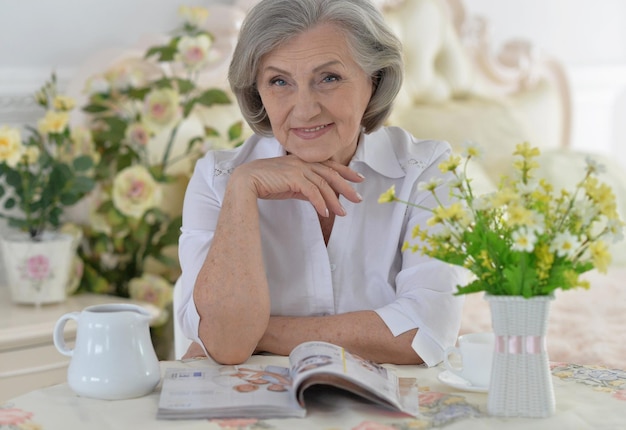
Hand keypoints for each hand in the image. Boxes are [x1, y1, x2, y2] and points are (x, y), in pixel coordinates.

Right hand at [232, 155, 363, 216]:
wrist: (246, 181)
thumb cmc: (265, 183)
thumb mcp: (289, 185)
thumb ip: (303, 188)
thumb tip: (317, 198)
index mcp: (302, 161)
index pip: (329, 165)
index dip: (345, 171)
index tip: (358, 179)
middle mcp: (302, 162)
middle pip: (330, 173)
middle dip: (347, 186)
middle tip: (358, 198)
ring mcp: (298, 168)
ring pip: (323, 184)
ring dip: (334, 200)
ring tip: (343, 213)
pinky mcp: (292, 177)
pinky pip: (312, 191)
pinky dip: (320, 203)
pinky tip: (325, 213)